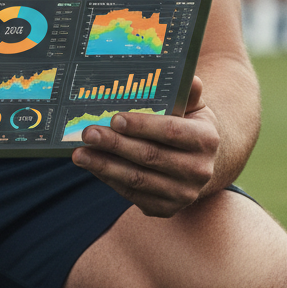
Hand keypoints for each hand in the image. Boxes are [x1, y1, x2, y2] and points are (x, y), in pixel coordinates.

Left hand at [70, 76, 219, 217]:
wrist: (198, 162)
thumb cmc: (188, 125)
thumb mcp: (192, 107)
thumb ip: (187, 94)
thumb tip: (189, 78)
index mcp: (206, 139)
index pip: (171, 131)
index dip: (142, 125)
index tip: (114, 118)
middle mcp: (199, 171)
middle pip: (150, 156)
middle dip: (115, 145)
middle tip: (88, 133)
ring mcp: (183, 194)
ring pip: (137, 179)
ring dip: (104, 166)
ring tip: (80, 153)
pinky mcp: (166, 209)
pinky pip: (132, 194)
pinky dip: (109, 179)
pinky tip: (92, 165)